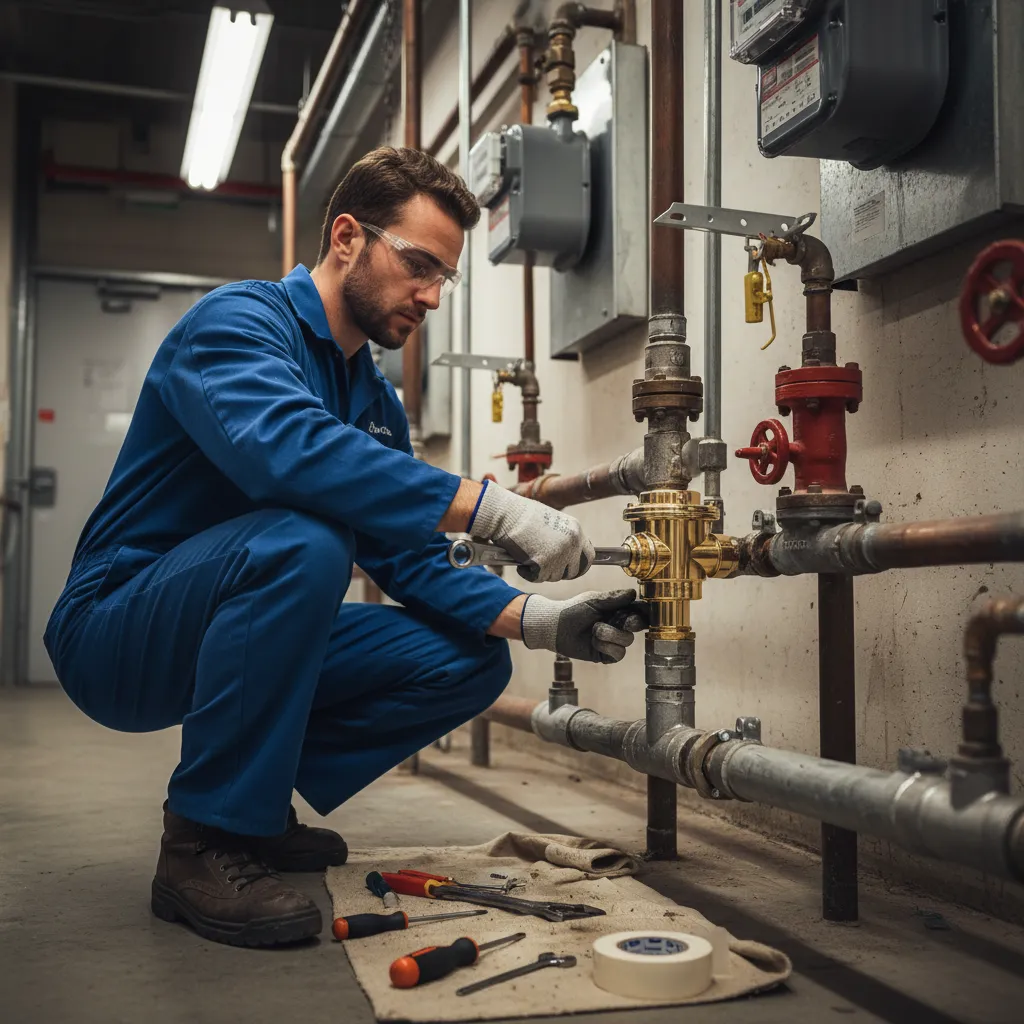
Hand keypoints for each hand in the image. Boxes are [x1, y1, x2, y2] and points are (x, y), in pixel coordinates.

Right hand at [470, 481, 593, 582]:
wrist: (506, 514)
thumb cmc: (522, 515)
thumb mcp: (552, 522)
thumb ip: (563, 538)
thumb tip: (565, 555)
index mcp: (575, 530)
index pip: (589, 556)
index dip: (579, 565)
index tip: (570, 569)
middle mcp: (572, 543)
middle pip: (575, 571)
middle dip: (561, 573)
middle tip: (546, 569)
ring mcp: (559, 554)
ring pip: (555, 576)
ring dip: (541, 572)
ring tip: (528, 558)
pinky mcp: (543, 563)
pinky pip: (538, 578)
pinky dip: (528, 574)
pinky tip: (521, 562)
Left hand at [521, 590, 647, 663]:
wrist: (555, 626)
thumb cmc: (573, 610)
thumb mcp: (594, 600)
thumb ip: (614, 598)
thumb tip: (633, 593)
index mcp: (617, 609)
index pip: (638, 611)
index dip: (644, 612)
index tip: (644, 611)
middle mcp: (618, 625)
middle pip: (638, 626)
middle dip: (631, 623)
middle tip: (624, 621)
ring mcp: (613, 641)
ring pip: (627, 640)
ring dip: (611, 634)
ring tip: (595, 630)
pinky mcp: (606, 654)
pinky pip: (618, 653)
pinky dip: (606, 646)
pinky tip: (594, 641)